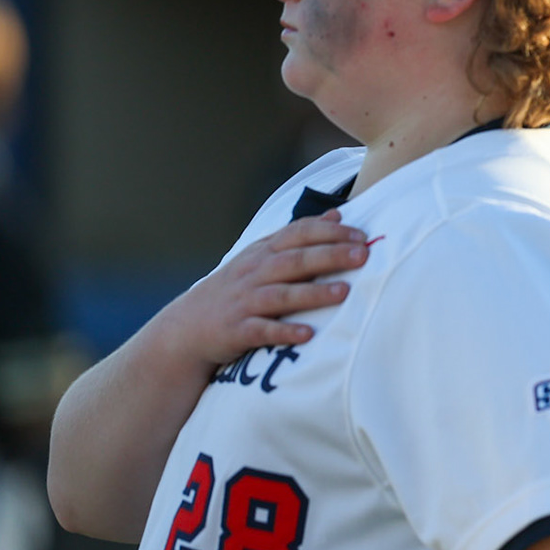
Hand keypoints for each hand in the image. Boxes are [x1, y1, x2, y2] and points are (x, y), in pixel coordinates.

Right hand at [147, 211, 367, 367]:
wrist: (186, 328)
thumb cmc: (236, 289)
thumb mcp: (262, 256)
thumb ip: (298, 237)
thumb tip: (337, 215)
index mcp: (263, 253)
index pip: (298, 234)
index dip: (329, 232)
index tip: (361, 235)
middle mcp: (254, 273)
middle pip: (295, 260)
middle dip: (329, 256)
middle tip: (363, 255)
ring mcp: (244, 302)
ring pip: (281, 294)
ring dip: (313, 293)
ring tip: (344, 292)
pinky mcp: (236, 331)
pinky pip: (261, 331)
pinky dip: (283, 331)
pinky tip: (307, 334)